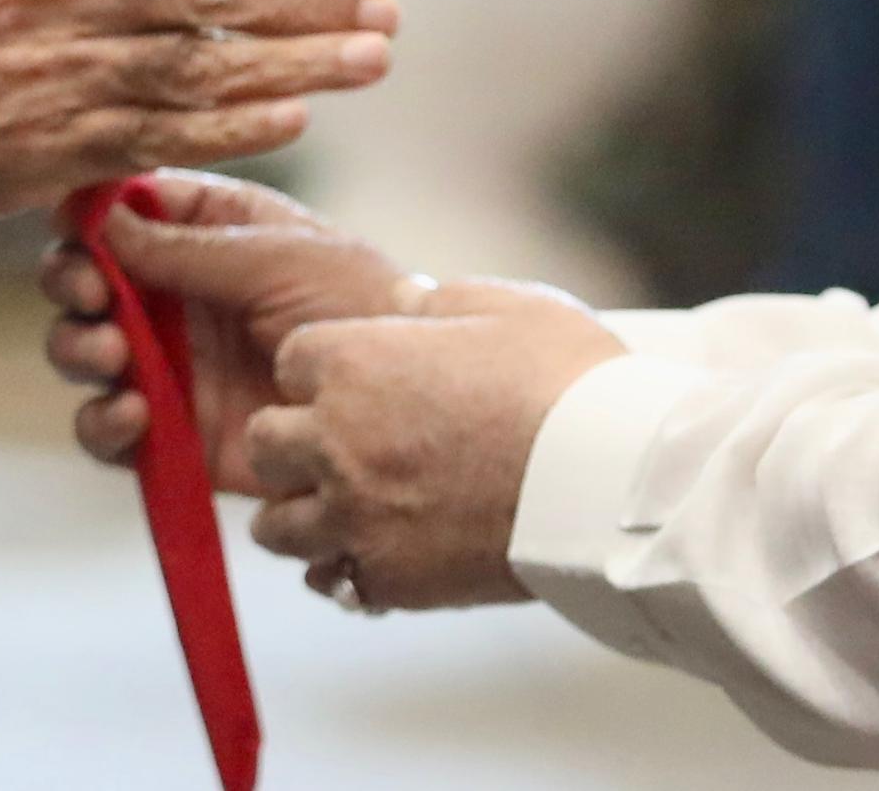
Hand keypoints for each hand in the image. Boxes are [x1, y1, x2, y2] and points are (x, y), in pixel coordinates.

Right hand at [40, 174, 423, 491]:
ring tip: (111, 355)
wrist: (398, 397)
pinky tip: (133, 414)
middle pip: (85, 279)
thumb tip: (101, 219)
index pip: (121, 210)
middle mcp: (175, 294)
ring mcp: (170, 363)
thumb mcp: (274, 255)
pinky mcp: (174, 432)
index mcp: (203, 230)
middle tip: (92, 296)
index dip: (86, 216)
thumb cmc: (354, 299)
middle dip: (71, 282)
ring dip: (77, 348)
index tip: (74, 227)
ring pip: (82, 351)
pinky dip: (103, 423)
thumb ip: (185, 245)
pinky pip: (109, 429)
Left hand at [244, 283, 629, 614]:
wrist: (613, 480)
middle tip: (341, 441)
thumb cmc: (566, 380)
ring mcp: (357, 517)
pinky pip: (330, 579)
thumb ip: (435, 303)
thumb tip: (403, 300)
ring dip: (306, 510)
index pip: (291, 359)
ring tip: (350, 503)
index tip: (360, 375)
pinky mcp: (389, 578)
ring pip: (277, 525)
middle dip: (294, 440)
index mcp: (357, 363)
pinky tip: (381, 549)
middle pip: (265, 442)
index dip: (324, 366)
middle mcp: (339, 441)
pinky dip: (345, 566)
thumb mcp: (504, 306)